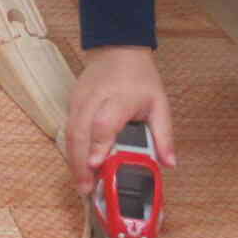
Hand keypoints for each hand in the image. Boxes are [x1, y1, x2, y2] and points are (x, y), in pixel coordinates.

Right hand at [63, 46, 176, 194]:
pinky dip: (71, 150)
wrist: (117, 48)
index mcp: (120, 98)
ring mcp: (80, 101)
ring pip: (70, 133)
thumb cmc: (139, 76)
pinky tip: (78, 167)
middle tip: (87, 188)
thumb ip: (164, 135)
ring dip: (73, 160)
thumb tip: (169, 163)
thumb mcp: (159, 104)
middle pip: (80, 133)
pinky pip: (68, 130)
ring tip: (82, 184)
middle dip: (80, 163)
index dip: (99, 145)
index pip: (104, 123)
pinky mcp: (72, 103)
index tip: (97, 165)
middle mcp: (95, 99)